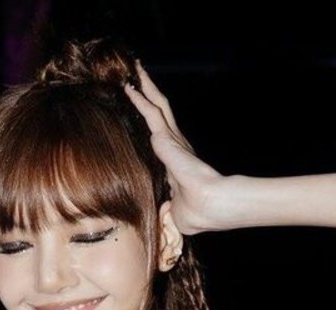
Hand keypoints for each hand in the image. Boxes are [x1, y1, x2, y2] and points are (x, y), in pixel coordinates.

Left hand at [123, 64, 224, 234]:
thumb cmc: (197, 213)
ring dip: (145, 87)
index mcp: (178, 162)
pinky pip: (149, 112)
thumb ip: (167, 208)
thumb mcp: (175, 212)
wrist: (208, 205)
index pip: (161, 138)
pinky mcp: (166, 138)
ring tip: (135, 70)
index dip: (154, 126)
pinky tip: (128, 86)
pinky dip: (138, 98)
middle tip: (138, 75)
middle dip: (150, 94)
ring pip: (156, 105)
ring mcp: (172, 139)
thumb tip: (162, 214)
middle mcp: (176, 145)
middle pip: (161, 113)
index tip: (145, 115)